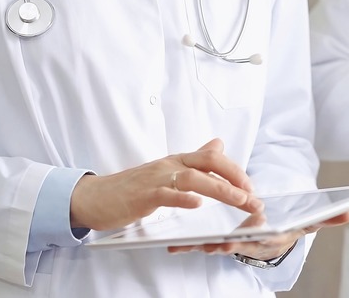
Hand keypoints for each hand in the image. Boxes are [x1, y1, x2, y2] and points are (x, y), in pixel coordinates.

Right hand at [70, 139, 262, 230]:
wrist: (96, 198)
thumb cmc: (132, 187)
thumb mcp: (167, 171)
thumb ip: (194, 160)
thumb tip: (218, 145)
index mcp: (176, 161)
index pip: (211, 158)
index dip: (234, 170)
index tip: (250, 187)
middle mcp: (169, 165)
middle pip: (207, 165)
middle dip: (234, 180)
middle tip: (252, 198)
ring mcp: (155, 179)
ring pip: (192, 178)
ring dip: (218, 189)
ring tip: (237, 200)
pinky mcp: (142, 195)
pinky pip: (165, 194)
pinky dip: (182, 198)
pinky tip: (197, 204)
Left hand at [167, 210, 348, 260]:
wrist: (269, 240)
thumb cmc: (284, 227)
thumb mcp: (305, 223)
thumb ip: (327, 218)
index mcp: (267, 237)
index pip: (259, 239)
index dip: (249, 239)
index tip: (240, 235)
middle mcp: (248, 244)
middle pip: (232, 246)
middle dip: (220, 246)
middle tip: (209, 244)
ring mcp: (230, 245)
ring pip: (212, 247)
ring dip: (197, 248)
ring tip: (182, 245)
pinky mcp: (214, 243)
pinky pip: (198, 245)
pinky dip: (185, 246)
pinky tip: (171, 245)